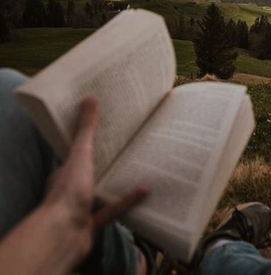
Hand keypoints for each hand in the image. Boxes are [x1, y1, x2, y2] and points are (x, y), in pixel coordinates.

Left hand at [43, 97, 147, 266]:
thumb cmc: (67, 192)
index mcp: (65, 170)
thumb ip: (87, 129)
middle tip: (127, 144)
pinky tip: (145, 190)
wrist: (62, 235)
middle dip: (107, 160)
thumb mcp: (80, 154)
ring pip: (102, 191)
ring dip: (119, 180)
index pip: (77, 151)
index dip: (89, 139)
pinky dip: (128, 200)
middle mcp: (71, 188)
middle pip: (91, 170)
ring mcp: (81, 207)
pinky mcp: (94, 222)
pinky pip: (114, 209)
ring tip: (138, 164)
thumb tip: (90, 98)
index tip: (106, 127)